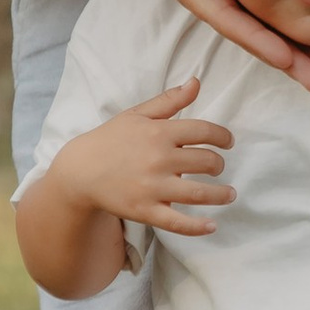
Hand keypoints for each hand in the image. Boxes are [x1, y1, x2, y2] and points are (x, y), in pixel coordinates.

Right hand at [53, 81, 234, 238]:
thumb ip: (169, 100)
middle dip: (218, 165)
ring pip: (199, 193)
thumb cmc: (111, 140)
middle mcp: (158, 159)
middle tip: (217, 167)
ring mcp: (152, 187)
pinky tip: (212, 226)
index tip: (228, 142)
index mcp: (158, 132)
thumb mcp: (137, 115)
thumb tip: (196, 82)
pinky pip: (177, 223)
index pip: (204, 132)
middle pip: (206, 162)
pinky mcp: (144, 211)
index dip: (222, 136)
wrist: (80, 171)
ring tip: (229, 194)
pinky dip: (198, 227)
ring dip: (221, 194)